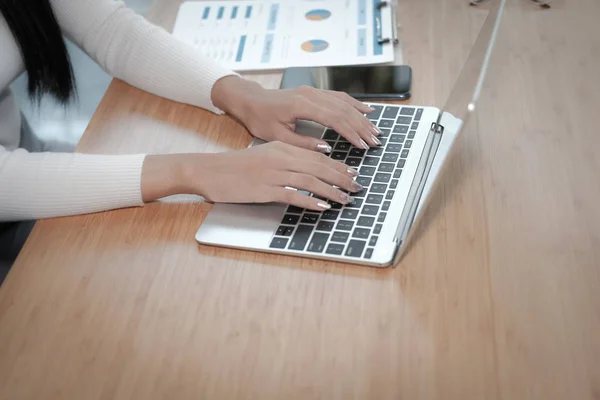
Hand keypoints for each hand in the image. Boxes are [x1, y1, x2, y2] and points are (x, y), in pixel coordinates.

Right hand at [141, 142, 362, 210]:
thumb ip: (286, 160)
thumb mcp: (263, 156)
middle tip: (357, 187)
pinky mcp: (265, 189)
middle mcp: (280, 157)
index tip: (351, 174)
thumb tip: (308, 170)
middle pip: (319, 167)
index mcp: (281, 147)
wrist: (208, 170)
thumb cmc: (234, 167)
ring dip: (332, 191)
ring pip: (310, 181)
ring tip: (346, 199)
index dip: (337, 166)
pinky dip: (310, 201)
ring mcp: (273, 173)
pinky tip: (322, 206)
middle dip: (341, 178)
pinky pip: (293, 195)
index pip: (316, 156)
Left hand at [211, 76, 381, 152]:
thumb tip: (326, 149)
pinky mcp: (314, 92)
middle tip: (375, 141)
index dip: (351, 133)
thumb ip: (303, 143)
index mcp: (302, 105)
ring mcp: (314, 91)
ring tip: (375, 130)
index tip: (362, 145)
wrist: (251, 100)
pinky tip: (366, 111)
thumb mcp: (278, 136)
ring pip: (344, 102)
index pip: (334, 118)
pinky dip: (354, 104)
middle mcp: (311, 94)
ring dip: (361, 117)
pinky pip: (339, 96)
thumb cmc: (260, 119)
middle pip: (343, 110)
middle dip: (361, 126)